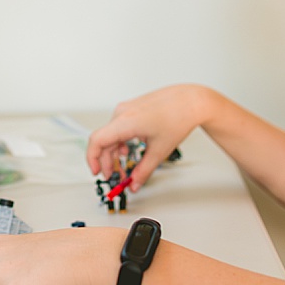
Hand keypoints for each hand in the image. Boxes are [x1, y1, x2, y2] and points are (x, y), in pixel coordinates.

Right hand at [86, 85, 212, 190]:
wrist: (190, 101)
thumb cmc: (178, 118)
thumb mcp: (159, 151)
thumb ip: (143, 171)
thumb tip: (134, 183)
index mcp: (125, 122)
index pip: (97, 141)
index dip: (93, 160)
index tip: (98, 173)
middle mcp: (121, 113)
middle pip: (103, 141)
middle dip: (107, 162)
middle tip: (115, 177)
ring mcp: (125, 109)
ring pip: (110, 135)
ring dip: (113, 153)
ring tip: (123, 166)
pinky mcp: (131, 108)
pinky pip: (117, 127)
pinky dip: (119, 142)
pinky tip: (127, 150)